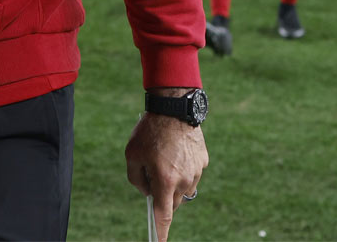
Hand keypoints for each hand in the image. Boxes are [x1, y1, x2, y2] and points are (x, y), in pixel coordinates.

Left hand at [125, 110, 207, 241]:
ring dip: (174, 183)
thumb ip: (136, 179)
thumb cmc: (150, 131)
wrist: (174, 107)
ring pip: (183, 190)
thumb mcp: (132, 155)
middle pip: (173, 203)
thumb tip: (148, 192)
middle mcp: (184, 180)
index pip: (164, 215)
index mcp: (165, 180)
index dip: (161, 232)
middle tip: (152, 177)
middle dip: (163, 197)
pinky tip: (175, 152)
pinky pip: (191, 174)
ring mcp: (196, 171)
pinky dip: (183, 170)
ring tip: (164, 159)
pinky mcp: (203, 161)